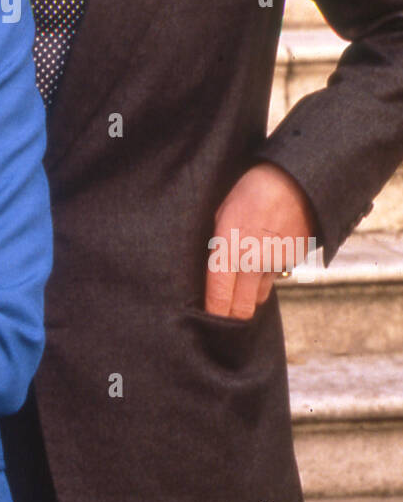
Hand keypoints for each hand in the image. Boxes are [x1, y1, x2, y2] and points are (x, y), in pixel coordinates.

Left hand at [205, 162, 315, 318]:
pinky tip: (260, 262)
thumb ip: (217, 242)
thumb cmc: (252, 189)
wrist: (297, 181)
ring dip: (248, 297)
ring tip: (238, 290)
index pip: (218, 295)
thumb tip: (211, 264)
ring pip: (258, 297)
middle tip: (222, 317)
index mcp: (230, 248)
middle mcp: (253, 262)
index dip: (212, 313)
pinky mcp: (291, 263)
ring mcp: (274, 265)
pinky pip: (273, 279)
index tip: (205, 321)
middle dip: (230, 317)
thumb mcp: (222, 211)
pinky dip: (264, 278)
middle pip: (241, 309)